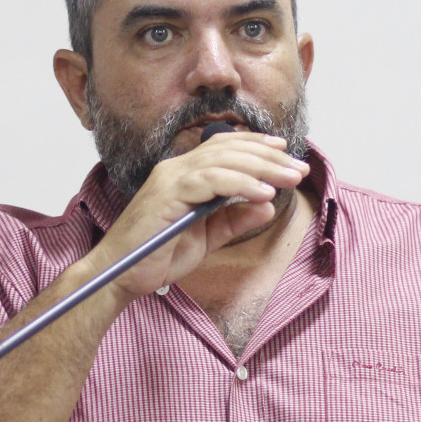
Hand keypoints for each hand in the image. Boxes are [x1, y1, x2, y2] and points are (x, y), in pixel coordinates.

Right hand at [90, 131, 308, 299]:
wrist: (121, 275)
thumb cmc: (156, 255)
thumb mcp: (206, 238)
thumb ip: (233, 220)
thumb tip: (267, 206)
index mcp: (184, 175)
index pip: (224, 148)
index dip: (256, 146)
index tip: (286, 154)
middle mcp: (175, 169)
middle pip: (229, 150)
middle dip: (268, 158)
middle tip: (299, 169)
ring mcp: (170, 179)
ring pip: (223, 161)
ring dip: (261, 168)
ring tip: (288, 179)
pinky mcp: (167, 194)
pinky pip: (210, 181)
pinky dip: (240, 184)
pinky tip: (262, 192)